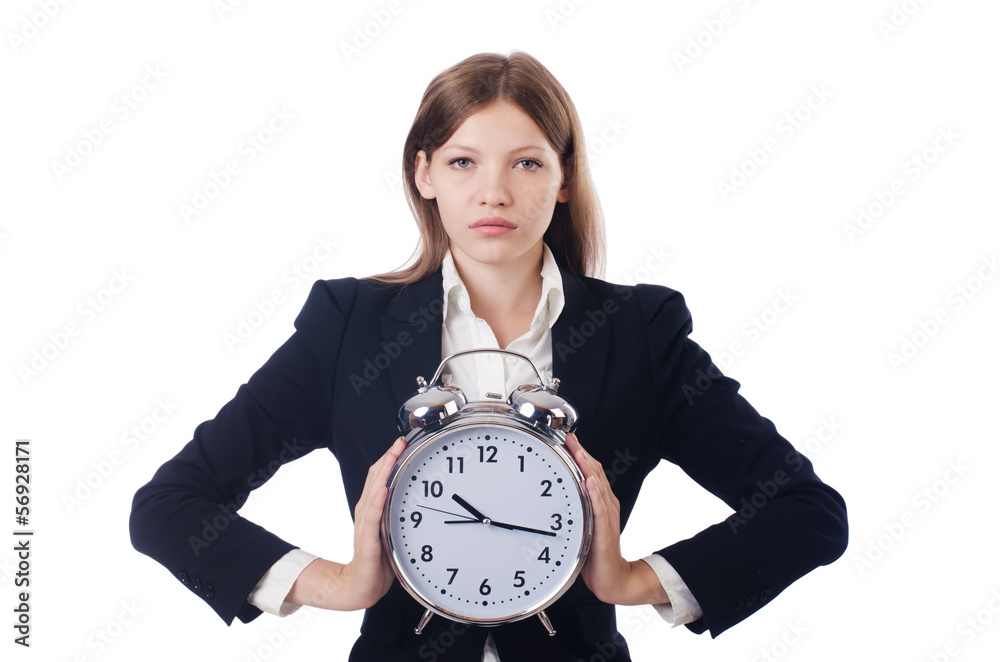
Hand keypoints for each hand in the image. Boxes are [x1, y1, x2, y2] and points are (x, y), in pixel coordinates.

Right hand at [287, 436, 405, 610]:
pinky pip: (372, 517)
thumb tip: (421, 496)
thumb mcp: (393, 530)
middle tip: (400, 441)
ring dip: (384, 472)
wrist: (362, 585)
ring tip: (392, 455)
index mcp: (375, 507)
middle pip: (376, 477)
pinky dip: (377, 501)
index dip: (390, 457)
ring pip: (374, 491)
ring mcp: (366, 523)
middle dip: (389, 457)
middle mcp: (367, 511)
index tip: (402, 441)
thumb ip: (399, 512)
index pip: (381, 475)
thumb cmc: (381, 559)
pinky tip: (383, 489)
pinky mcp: (367, 539)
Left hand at [565, 433, 667, 605]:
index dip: (580, 454)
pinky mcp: (604, 532)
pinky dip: (596, 495)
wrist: (611, 578)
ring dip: (588, 469)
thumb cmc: (594, 553)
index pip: (590, 472)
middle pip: (594, 474)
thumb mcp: (582, 525)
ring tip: (579, 453)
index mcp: (600, 502)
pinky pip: (600, 511)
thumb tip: (556, 494)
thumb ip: (576, 507)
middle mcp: (605, 506)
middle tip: (569, 438)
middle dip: (582, 455)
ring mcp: (606, 518)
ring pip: (598, 488)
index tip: (567, 439)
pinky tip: (590, 484)